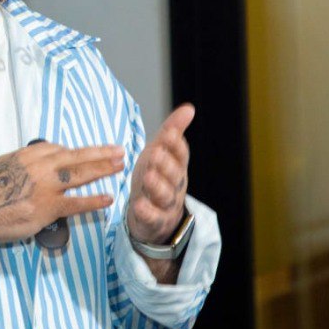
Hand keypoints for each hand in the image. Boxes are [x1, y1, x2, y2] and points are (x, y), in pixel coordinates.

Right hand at [0, 141, 124, 255]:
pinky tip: (108, 198)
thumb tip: (37, 159)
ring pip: (80, 174)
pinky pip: (76, 202)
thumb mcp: (4, 163)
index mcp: (29, 155)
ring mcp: (47, 186)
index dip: (75, 152)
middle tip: (118, 150)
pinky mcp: (49, 207)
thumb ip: (24, 160)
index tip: (86, 154)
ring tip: (119, 165)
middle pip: (76, 156)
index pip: (58, 149)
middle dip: (100, 153)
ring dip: (103, 168)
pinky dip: (94, 200)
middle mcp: (41, 167)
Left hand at [126, 103, 193, 245]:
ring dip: (157, 186)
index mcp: (176, 166)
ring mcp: (166, 204)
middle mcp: (175, 185)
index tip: (168, 133)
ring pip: (165, 195)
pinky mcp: (154, 221)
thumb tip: (189, 108)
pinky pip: (153, 217)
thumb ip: (172, 131)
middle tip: (156, 153)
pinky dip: (147, 212)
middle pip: (174, 175)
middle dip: (166, 163)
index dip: (175, 144)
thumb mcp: (161, 151)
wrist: (151, 214)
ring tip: (148, 176)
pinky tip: (139, 205)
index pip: (180, 154)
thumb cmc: (156, 177)